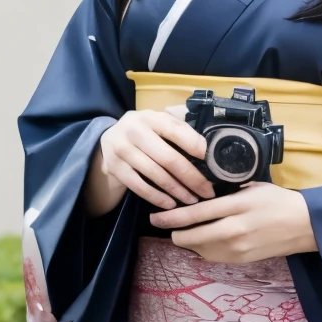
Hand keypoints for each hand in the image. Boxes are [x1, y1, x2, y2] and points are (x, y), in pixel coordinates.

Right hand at [84, 107, 212, 216]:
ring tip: (192, 200)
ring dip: (177, 190)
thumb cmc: (144, 133)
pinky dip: (157, 197)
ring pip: (156, 174)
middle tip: (207, 191)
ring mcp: (122, 150)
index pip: (176, 130)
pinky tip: (171, 204)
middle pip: (168, 158)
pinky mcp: (115, 168)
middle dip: (192, 177)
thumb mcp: (158, 123)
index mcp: (150, 117)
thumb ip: (179, 128)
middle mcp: (134, 130)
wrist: (109, 140)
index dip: (194, 145)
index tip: (212, 161)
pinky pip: (140, 187)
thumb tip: (209, 145)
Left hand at [149, 182, 316, 262]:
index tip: (156, 217)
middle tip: (164, 226)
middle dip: (174, 232)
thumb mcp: (253, 187)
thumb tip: (204, 196)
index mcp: (236, 206)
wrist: (305, 225)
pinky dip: (202, 249)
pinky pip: (212, 256)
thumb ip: (228, 193)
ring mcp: (237, 248)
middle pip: (191, 236)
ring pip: (199, 249)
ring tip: (183, 232)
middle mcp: (234, 229)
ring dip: (188, 242)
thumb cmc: (279, 200)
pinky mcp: (241, 260)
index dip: (171, 217)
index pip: (195, 213)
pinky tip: (202, 241)